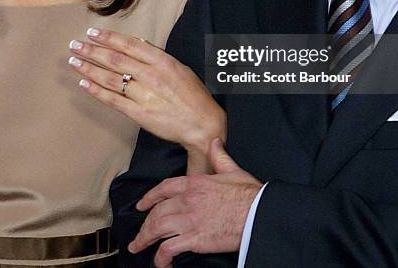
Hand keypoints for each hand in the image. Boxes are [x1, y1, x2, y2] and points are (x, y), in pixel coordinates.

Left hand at [68, 27, 225, 154]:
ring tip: (74, 61)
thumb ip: (156, 56)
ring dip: (89, 69)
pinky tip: (84, 83)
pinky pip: (112, 100)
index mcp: (162, 61)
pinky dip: (96, 91)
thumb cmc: (192, 95)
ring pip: (110, 78)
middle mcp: (151, 76)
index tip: (93, 32)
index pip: (129, 45)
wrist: (202, 123)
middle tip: (75, 44)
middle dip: (92, 50)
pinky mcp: (138, 113)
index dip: (108, 38)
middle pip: (115, 60)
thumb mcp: (179, 67)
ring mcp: (143, 95)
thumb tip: (135, 44)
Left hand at [129, 138, 261, 266]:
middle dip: (144, 224)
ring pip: (157, 228)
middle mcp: (188, 200)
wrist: (259, 213)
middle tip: (139, 235)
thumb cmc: (249, 194)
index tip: (141, 205)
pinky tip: (161, 262)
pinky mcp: (195, 239)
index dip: (150, 197)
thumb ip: (219, 155)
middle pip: (157, 211)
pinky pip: (169, 248)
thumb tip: (214, 142)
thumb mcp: (232, 169)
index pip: (164, 188)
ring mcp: (190, 220)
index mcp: (195, 183)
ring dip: (145, 239)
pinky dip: (161, 257)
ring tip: (138, 247)